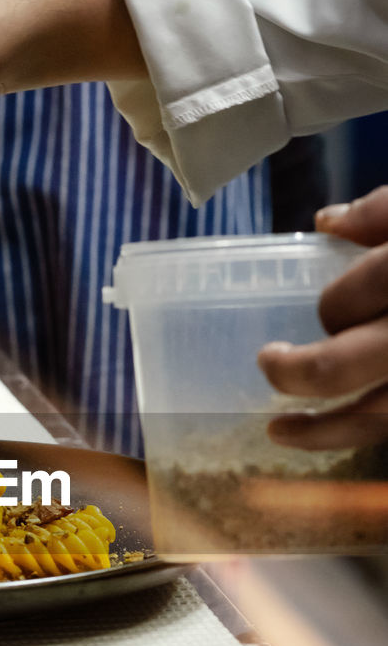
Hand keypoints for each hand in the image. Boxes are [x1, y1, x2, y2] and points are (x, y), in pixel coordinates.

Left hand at [258, 186, 387, 449]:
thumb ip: (386, 210)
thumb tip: (326, 223)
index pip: (345, 303)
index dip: (329, 308)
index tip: (331, 311)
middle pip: (342, 366)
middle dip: (296, 372)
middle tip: (269, 363)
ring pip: (376, 417)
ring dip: (324, 432)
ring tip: (281, 433)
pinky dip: (369, 431)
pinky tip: (343, 434)